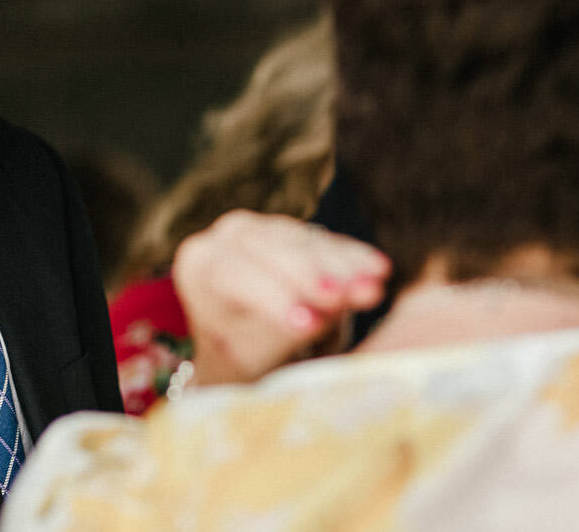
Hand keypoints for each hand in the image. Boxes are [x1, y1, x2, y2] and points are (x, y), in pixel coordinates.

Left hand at [172, 210, 389, 387]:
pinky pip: (328, 240)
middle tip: (352, 296)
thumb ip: (278, 331)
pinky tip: (379, 270)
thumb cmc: (241, 352)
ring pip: (305, 241)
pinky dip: (353, 257)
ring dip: (343, 265)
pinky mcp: (298, 230)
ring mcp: (265, 226)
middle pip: (272, 248)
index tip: (309, 323)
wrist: (244, 340)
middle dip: (315, 273)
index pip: (234, 273)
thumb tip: (319, 316)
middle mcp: (227, 235)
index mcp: (199, 265)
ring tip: (375, 287)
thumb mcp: (250, 352)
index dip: (273, 296)